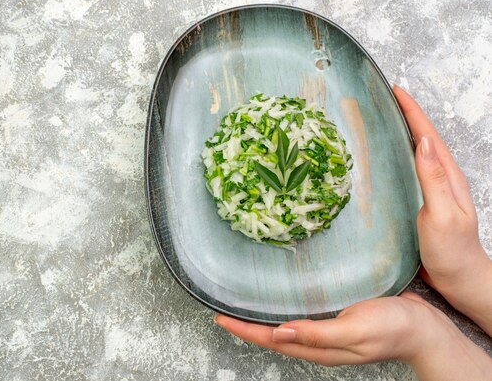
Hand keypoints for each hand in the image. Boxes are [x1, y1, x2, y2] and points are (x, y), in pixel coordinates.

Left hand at [215, 293, 491, 379]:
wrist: (425, 329)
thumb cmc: (393, 329)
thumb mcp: (354, 330)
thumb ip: (317, 333)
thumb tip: (280, 332)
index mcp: (319, 346)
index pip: (272, 339)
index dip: (244, 330)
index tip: (220, 318)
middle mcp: (319, 341)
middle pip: (274, 335)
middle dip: (248, 326)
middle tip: (224, 311)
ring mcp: (329, 331)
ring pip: (287, 327)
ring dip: (265, 318)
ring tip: (245, 305)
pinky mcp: (338, 319)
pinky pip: (305, 317)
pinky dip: (287, 309)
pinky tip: (284, 298)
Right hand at [393, 85, 491, 333]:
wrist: (460, 278)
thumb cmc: (452, 250)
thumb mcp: (442, 214)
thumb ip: (434, 179)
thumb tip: (423, 142)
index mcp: (448, 176)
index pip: (428, 134)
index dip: (413, 111)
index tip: (396, 89)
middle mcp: (442, 177)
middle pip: (423, 136)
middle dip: (406, 113)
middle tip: (385, 96)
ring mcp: (434, 188)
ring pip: (417, 151)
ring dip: (402, 130)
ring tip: (383, 116)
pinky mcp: (423, 200)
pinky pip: (410, 168)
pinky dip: (399, 153)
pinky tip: (388, 156)